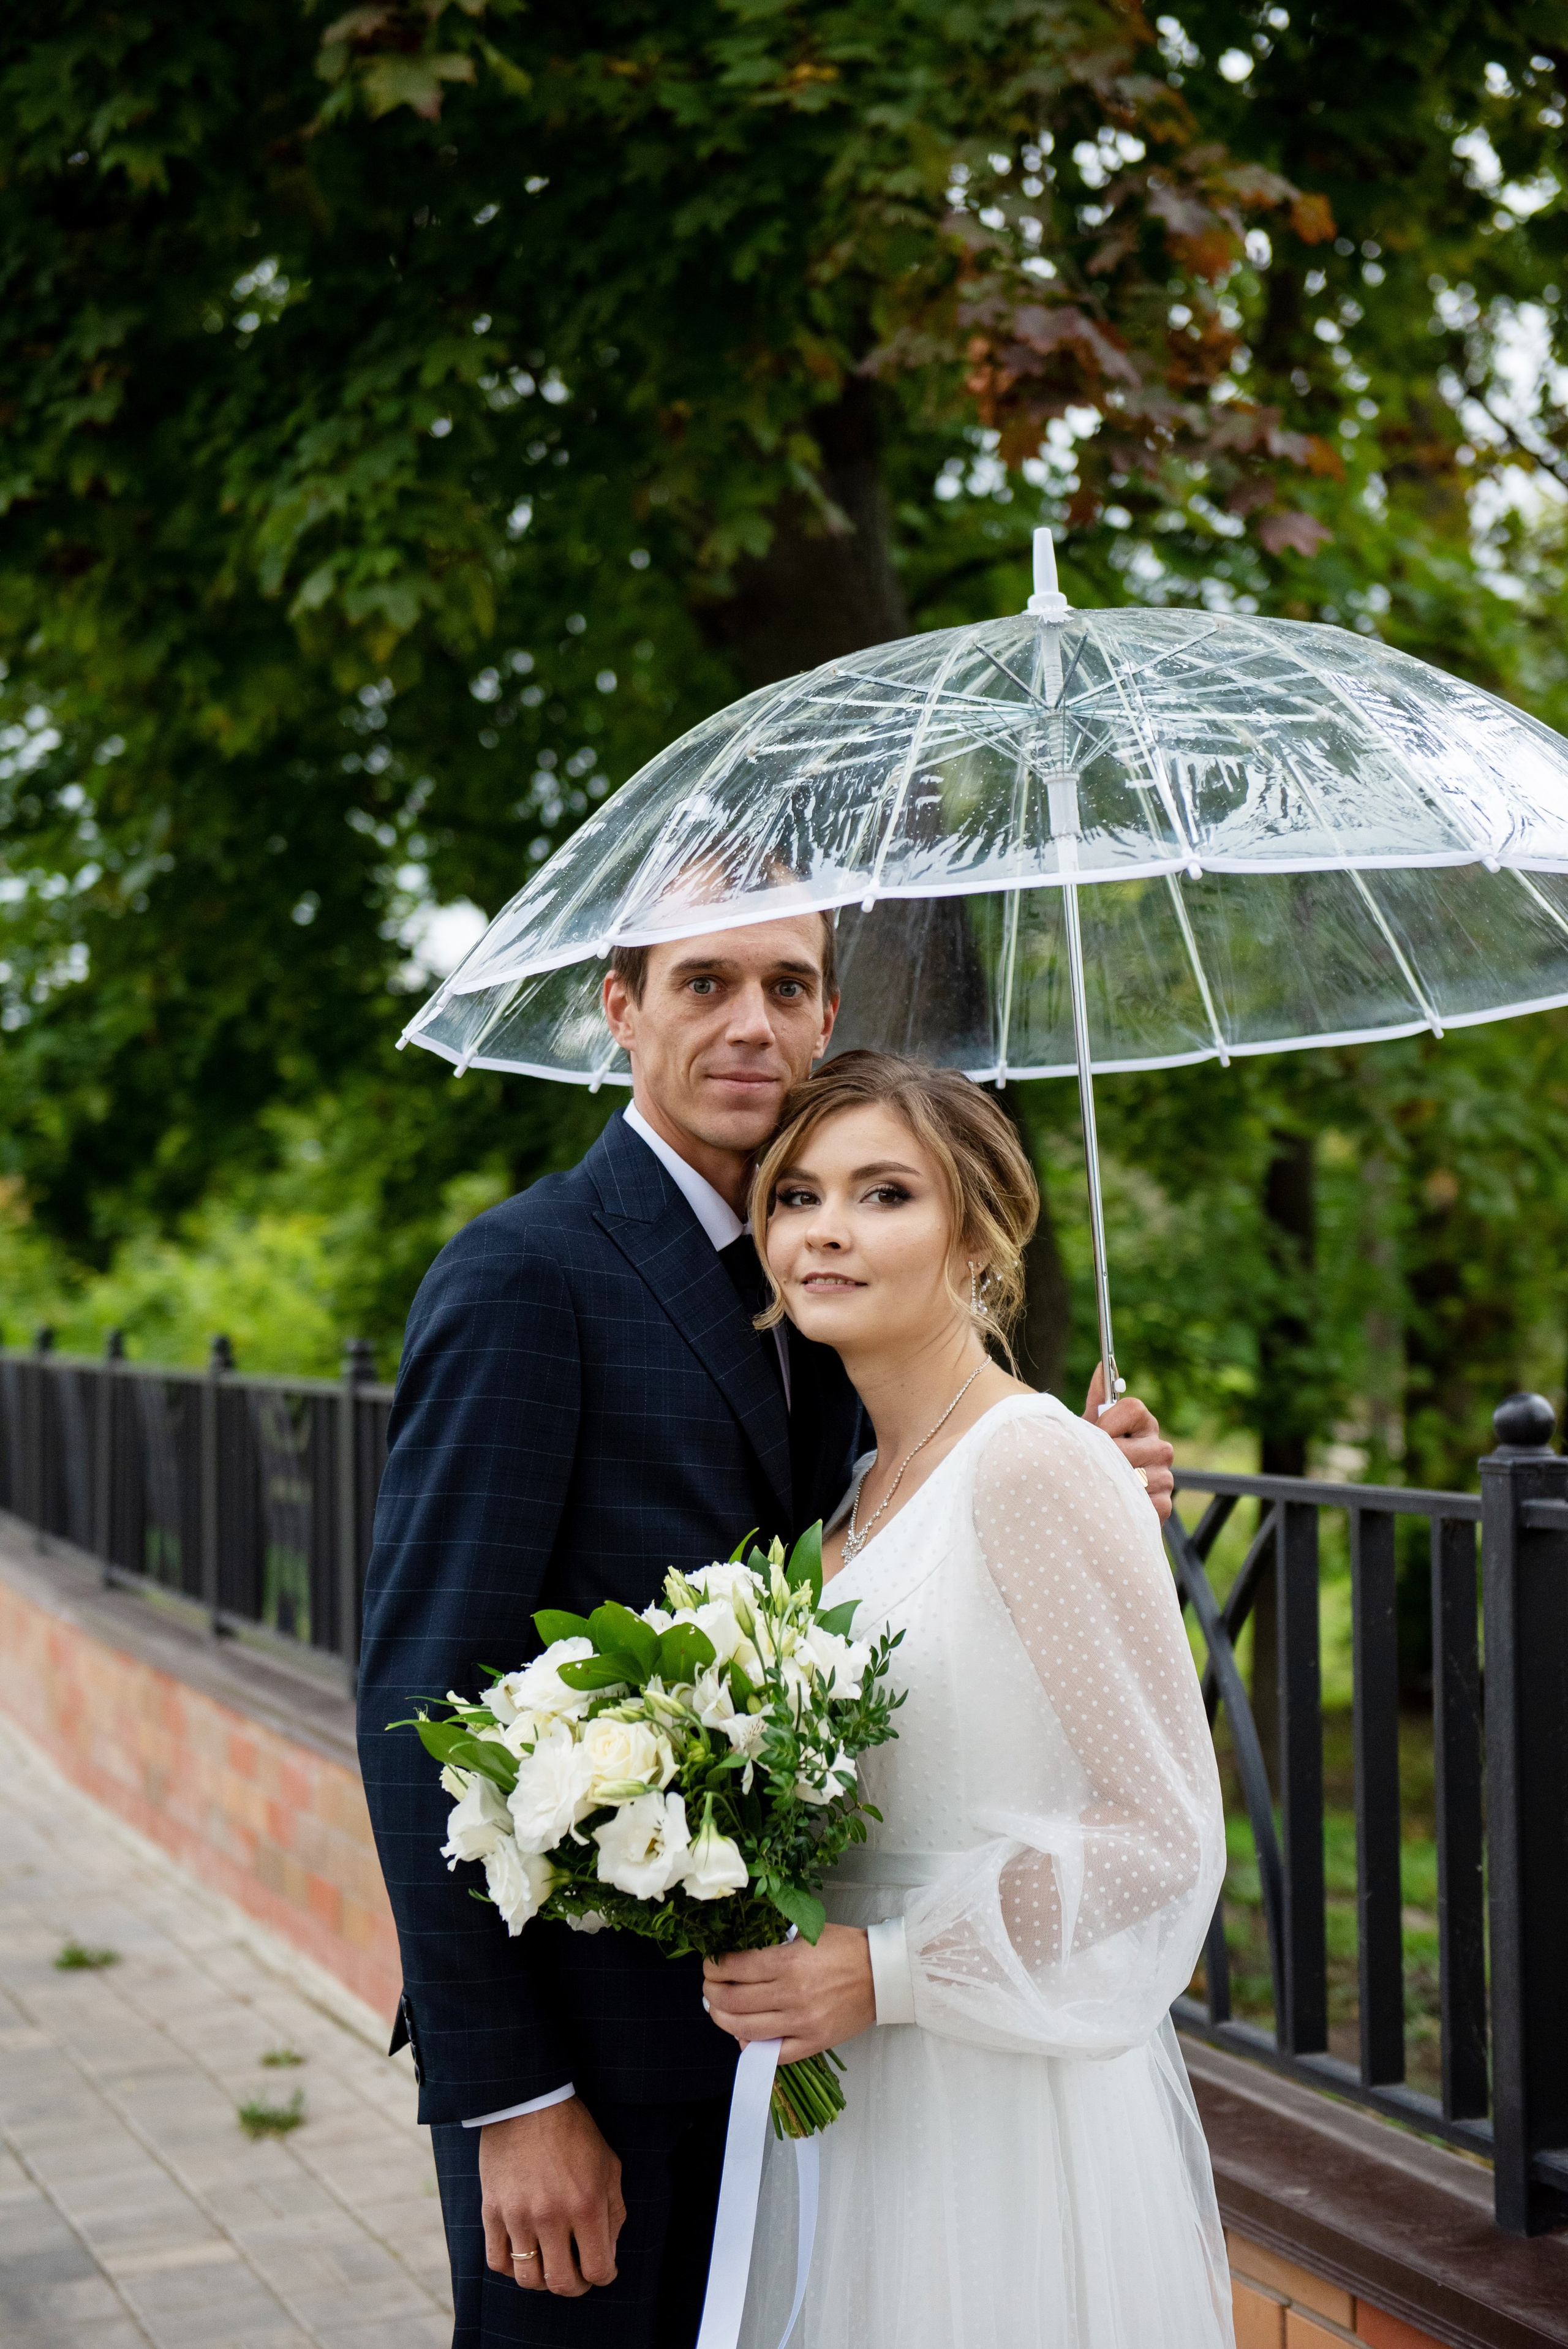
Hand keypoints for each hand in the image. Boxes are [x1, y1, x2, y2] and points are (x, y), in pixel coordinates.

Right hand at [480, 2097, 625, 2297]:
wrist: (529, 2101)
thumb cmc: (574, 2132)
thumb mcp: (608, 2165)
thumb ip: (614, 2212)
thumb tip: (608, 2252)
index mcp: (586, 2204)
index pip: (598, 2270)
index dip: (604, 2276)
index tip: (603, 2269)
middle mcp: (551, 2216)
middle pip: (562, 2284)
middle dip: (575, 2286)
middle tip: (578, 2273)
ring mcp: (518, 2215)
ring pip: (528, 2279)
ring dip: (543, 2279)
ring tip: (550, 2263)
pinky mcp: (492, 2210)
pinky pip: (498, 2261)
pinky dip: (513, 2266)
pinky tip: (524, 2252)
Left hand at [703, 1925, 875, 2063]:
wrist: (883, 1975)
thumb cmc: (846, 1948)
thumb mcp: (808, 1932)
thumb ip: (775, 1943)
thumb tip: (741, 1952)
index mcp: (789, 1962)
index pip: (736, 1967)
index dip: (714, 1967)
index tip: (710, 1965)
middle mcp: (792, 1994)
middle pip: (734, 2000)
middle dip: (712, 1993)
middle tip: (708, 1987)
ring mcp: (803, 2022)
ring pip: (746, 2029)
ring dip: (723, 2020)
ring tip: (717, 2010)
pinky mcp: (814, 2043)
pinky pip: (774, 2054)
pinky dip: (751, 2047)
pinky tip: (742, 2036)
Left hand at [1083, 1364, 1174, 1523]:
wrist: (1097, 1496)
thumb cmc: (1093, 1455)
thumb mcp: (1091, 1426)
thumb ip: (1098, 1398)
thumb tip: (1102, 1365)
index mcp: (1143, 1423)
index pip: (1132, 1408)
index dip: (1107, 1422)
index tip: (1094, 1435)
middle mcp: (1160, 1447)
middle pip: (1129, 1448)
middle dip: (1104, 1458)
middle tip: (1091, 1465)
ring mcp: (1165, 1476)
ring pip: (1137, 1477)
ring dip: (1112, 1483)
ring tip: (1101, 1485)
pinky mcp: (1164, 1503)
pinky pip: (1146, 1503)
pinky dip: (1126, 1505)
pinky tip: (1115, 1502)